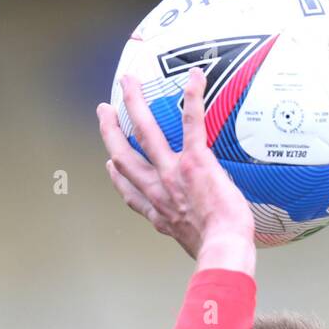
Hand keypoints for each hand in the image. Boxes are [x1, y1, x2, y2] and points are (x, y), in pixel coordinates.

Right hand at [97, 68, 254, 264]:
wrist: (223, 248)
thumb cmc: (216, 251)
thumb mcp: (194, 245)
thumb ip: (191, 234)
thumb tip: (207, 236)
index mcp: (158, 213)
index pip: (130, 193)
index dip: (117, 177)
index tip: (111, 165)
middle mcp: (158, 190)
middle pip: (124, 155)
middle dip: (111, 131)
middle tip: (105, 111)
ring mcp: (173, 173)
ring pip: (145, 131)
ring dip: (134, 103)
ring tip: (128, 82)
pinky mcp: (195, 160)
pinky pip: (191, 123)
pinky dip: (192, 98)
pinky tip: (193, 78)